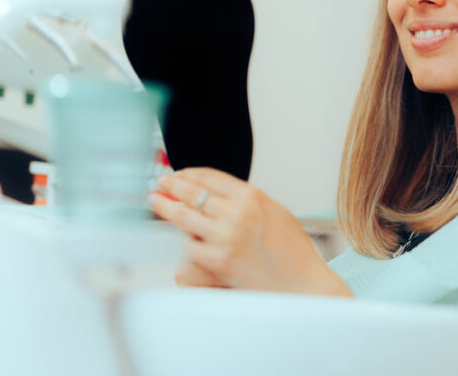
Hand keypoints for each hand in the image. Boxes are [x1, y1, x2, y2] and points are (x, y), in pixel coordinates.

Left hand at [150, 167, 351, 296]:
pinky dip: (181, 240)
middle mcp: (238, 213)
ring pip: (184, 217)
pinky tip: (174, 235)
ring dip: (165, 208)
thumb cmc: (293, 250)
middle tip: (161, 183)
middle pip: (193, 193)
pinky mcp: (218, 262)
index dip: (190, 174)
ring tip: (155, 202)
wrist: (302, 283)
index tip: (179, 174)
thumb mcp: (275, 210)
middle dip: (172, 185)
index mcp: (252, 196)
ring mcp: (226, 238)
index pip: (211, 177)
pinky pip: (189, 247)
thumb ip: (248, 200)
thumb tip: (220, 193)